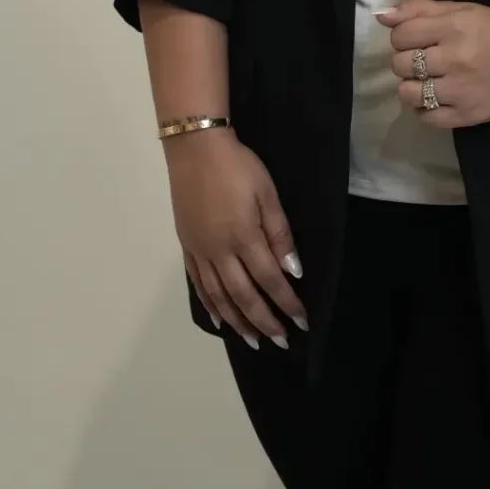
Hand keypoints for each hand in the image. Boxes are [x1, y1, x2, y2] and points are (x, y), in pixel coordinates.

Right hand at [163, 127, 308, 350]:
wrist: (195, 148)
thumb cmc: (238, 166)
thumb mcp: (267, 192)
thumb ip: (279, 233)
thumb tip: (293, 271)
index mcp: (243, 237)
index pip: (270, 279)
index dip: (286, 302)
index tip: (302, 321)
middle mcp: (219, 251)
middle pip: (244, 296)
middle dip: (265, 321)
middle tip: (281, 341)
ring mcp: (200, 251)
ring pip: (220, 297)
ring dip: (239, 321)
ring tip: (254, 340)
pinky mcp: (187, 246)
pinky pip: (199, 284)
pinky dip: (211, 306)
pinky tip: (220, 320)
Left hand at [378, 0, 489, 127]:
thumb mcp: (461, 9)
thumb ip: (419, 9)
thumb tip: (381, 15)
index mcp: (452, 28)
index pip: (400, 35)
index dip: (402, 37)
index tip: (416, 39)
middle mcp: (454, 59)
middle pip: (400, 64)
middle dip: (406, 61)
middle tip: (423, 60)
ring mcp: (459, 90)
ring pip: (408, 93)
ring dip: (411, 86)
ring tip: (426, 80)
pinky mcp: (466, 115)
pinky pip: (426, 118)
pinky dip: (423, 109)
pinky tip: (434, 98)